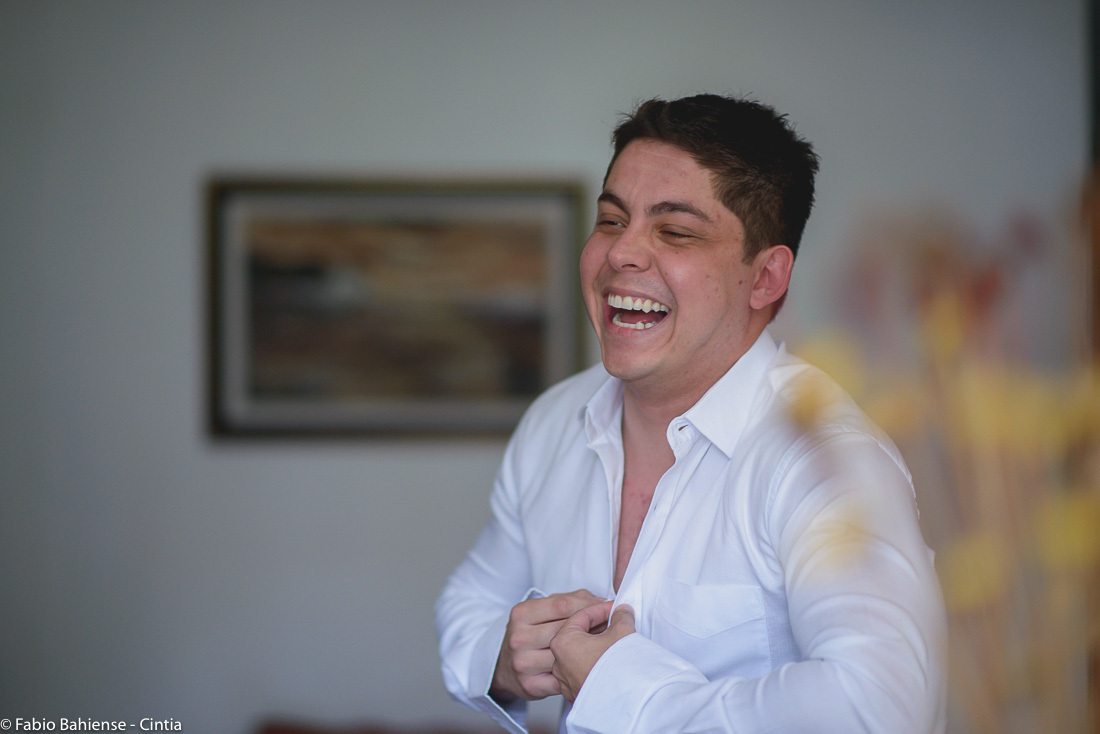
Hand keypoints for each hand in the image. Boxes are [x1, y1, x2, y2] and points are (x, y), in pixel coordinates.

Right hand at [491, 589, 605, 701]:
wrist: (505, 667)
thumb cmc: (531, 634)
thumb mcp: (542, 611)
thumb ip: (570, 600)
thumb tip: (602, 601)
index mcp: (522, 613)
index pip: (561, 605)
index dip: (588, 605)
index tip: (607, 607)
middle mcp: (519, 637)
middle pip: (565, 629)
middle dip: (592, 627)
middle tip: (611, 628)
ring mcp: (523, 662)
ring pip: (565, 655)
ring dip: (588, 652)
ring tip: (602, 646)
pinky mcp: (530, 684)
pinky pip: (562, 678)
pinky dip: (576, 673)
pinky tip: (584, 667)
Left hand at [550, 602, 635, 701]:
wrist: (623, 704)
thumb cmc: (616, 671)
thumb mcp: (622, 632)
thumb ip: (620, 617)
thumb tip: (622, 612)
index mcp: (562, 642)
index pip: (581, 615)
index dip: (600, 608)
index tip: (613, 608)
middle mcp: (558, 661)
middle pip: (577, 634)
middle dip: (597, 625)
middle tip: (615, 621)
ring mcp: (565, 680)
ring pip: (579, 653)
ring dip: (595, 644)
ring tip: (615, 641)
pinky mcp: (575, 693)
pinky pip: (582, 670)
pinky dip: (594, 661)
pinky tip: (610, 660)